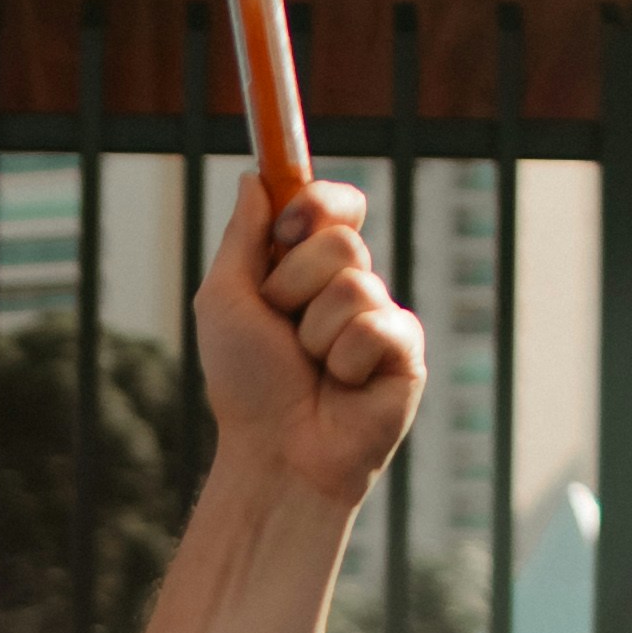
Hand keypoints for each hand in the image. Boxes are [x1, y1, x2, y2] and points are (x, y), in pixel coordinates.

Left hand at [191, 183, 423, 511]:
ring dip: (314, 332)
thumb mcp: (225, 300)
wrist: (274, 454)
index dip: (316, 204)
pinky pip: (375, 326)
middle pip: (341, 239)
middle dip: (296, 285)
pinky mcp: (406, 352)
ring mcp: (381, 318)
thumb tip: (255, 178)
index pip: (336, 206)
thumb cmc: (247, 384)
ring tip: (312, 368)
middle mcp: (350, 287)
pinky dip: (344, 360)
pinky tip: (343, 388)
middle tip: (284, 327)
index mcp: (309, 269)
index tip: (287, 228)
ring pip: (355, 283)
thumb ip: (241, 237)